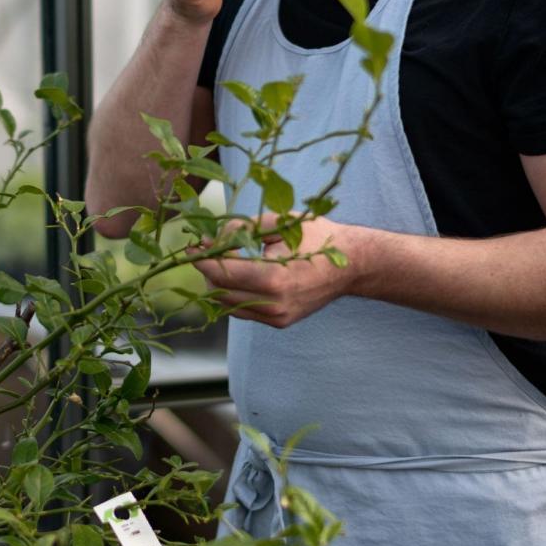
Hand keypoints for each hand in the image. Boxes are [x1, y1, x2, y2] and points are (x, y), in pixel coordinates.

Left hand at [190, 214, 358, 327]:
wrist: (351, 264)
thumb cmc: (315, 236)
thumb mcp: (278, 223)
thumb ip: (241, 229)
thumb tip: (212, 238)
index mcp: (273, 278)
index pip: (221, 273)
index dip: (202, 259)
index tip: (193, 245)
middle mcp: (273, 304)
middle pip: (219, 292)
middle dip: (208, 270)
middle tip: (208, 249)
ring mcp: (277, 317)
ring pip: (228, 305)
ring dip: (219, 284)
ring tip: (224, 260)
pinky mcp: (280, 322)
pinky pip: (244, 311)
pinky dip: (235, 294)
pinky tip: (241, 275)